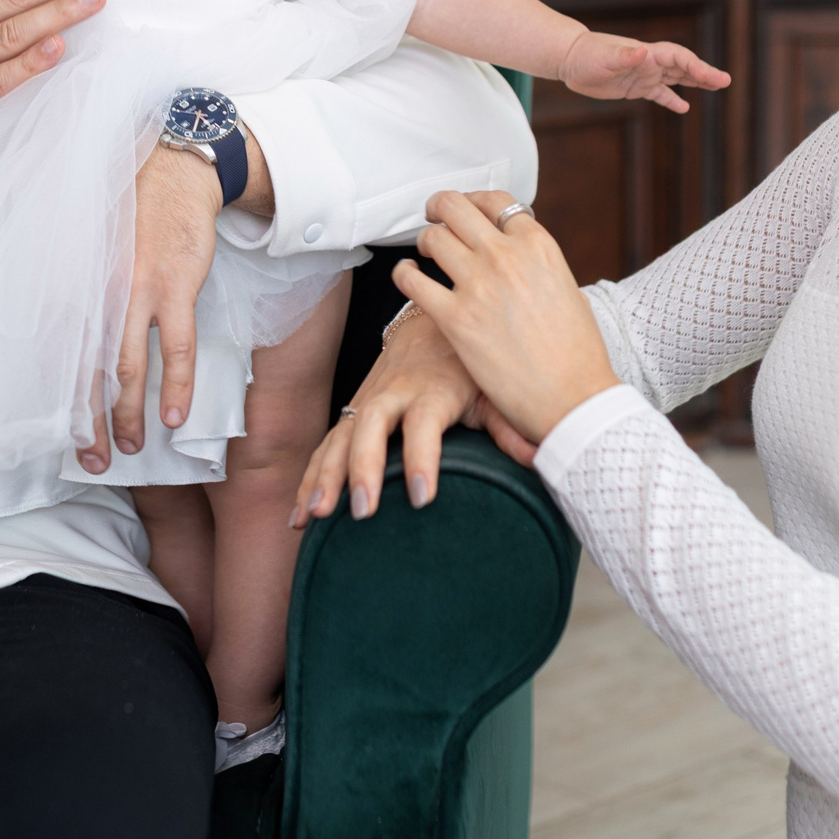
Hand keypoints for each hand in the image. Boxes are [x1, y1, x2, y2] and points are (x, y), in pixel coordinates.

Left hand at [92, 126, 276, 470]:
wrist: (174, 168)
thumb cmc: (128, 209)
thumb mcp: (88, 245)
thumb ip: (78, 290)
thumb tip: (65, 339)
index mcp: (74, 283)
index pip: (61, 355)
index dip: (61, 401)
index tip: (63, 438)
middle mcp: (98, 290)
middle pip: (88, 371)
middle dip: (91, 423)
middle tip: (92, 461)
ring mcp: (138, 289)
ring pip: (129, 366)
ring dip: (130, 413)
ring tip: (132, 447)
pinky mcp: (175, 285)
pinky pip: (178, 348)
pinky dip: (177, 385)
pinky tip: (174, 416)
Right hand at [291, 306, 536, 528]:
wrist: (431, 322)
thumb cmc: (468, 363)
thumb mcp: (492, 388)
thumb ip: (510, 423)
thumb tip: (539, 455)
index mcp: (433, 389)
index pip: (425, 422)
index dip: (422, 457)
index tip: (421, 496)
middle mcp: (394, 393)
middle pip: (371, 427)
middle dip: (362, 468)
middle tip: (360, 510)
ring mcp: (366, 402)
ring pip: (339, 438)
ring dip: (324, 477)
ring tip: (314, 517)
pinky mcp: (350, 414)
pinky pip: (325, 447)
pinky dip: (310, 479)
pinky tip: (299, 516)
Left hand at [395, 191, 618, 445]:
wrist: (574, 398)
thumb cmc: (577, 353)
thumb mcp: (566, 288)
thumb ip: (536, 264)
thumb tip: (516, 254)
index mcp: (538, 246)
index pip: (495, 201)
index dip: (474, 201)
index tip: (464, 211)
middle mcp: (506, 256)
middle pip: (454, 207)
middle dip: (439, 208)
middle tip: (433, 217)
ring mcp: (478, 285)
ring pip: (432, 239)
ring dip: (425, 242)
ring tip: (425, 256)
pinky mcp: (455, 319)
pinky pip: (412, 280)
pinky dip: (404, 274)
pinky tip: (408, 277)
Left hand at [560, 33, 730, 114]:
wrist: (571, 59)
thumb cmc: (586, 55)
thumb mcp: (603, 57)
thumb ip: (624, 56)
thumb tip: (642, 52)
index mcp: (647, 54)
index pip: (678, 57)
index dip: (695, 66)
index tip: (709, 77)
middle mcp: (650, 63)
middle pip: (684, 66)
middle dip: (705, 74)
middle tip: (726, 81)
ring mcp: (644, 74)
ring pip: (676, 78)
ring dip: (696, 82)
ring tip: (717, 87)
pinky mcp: (635, 87)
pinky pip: (659, 93)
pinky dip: (672, 99)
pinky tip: (684, 107)